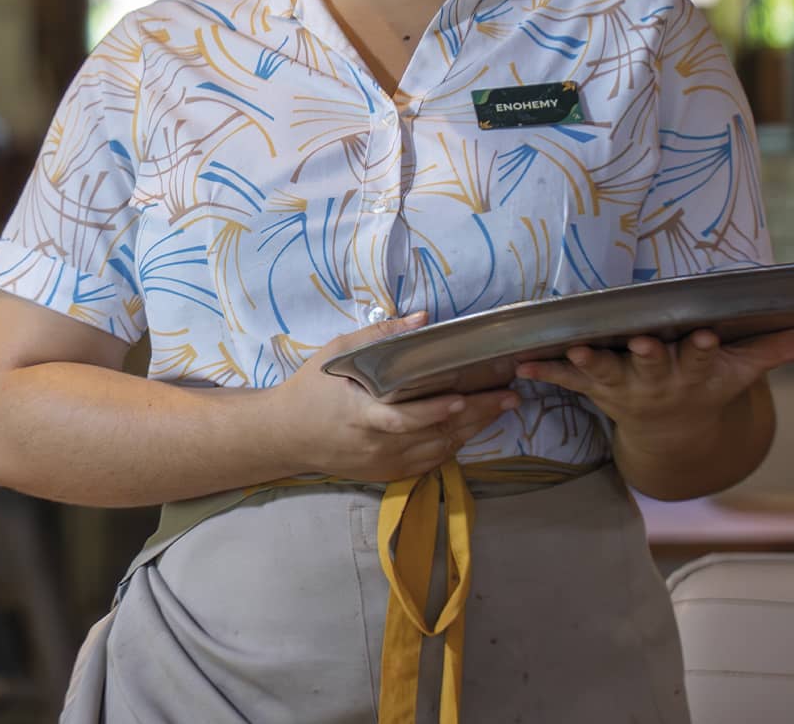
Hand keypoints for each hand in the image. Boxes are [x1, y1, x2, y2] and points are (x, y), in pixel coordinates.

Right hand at [263, 312, 522, 481]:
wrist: (285, 436)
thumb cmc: (310, 389)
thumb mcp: (336, 354)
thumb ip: (379, 336)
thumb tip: (423, 320)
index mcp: (361, 414)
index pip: (404, 418)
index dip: (434, 410)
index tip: (462, 397)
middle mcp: (376, 444)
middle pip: (433, 434)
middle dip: (475, 415)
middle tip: (508, 397)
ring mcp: (383, 463)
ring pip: (438, 450)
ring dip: (472, 430)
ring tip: (501, 408)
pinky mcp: (386, 473)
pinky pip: (429, 463)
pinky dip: (453, 446)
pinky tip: (472, 428)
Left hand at [515, 327, 793, 445]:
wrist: (672, 433)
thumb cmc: (707, 385)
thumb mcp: (744, 370)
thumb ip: (779, 349)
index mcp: (695, 370)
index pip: (704, 358)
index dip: (705, 350)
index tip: (708, 338)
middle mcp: (658, 378)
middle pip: (653, 364)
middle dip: (648, 355)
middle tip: (642, 343)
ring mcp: (624, 384)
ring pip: (606, 373)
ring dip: (589, 363)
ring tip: (574, 352)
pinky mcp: (595, 387)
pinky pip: (567, 382)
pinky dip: (545, 373)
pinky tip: (521, 364)